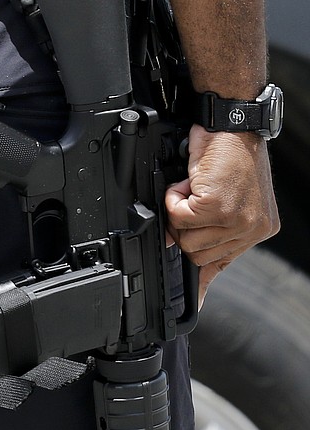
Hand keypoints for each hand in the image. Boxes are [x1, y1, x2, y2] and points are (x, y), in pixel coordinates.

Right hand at [165, 125, 279, 304]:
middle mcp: (251, 228)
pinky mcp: (218, 206)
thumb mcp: (226, 196)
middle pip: (196, 254)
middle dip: (184, 228)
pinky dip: (174, 198)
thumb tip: (178, 249)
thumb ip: (208, 229)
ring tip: (192, 188)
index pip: (222, 264)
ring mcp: (236, 219)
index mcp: (256, 229)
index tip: (195, 303)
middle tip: (190, 201)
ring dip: (178, 211)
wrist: (232, 125)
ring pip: (185, 238)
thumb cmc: (228, 153)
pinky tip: (188, 183)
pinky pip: (178, 216)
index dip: (201, 281)